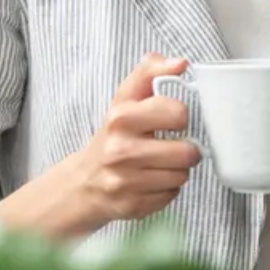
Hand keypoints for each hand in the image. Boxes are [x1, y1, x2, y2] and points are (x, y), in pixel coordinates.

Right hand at [66, 53, 201, 226]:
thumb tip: (180, 62)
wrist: (84, 181)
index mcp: (121, 118)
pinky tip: (151, 181)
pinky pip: (172, 195)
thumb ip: (150, 73)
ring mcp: (125, 181)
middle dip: (185, 149)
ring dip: (177, 170)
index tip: (171, 119)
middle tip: (172, 146)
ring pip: (181, 176)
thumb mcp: (125, 99)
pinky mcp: (132, 206)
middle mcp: (120, 150)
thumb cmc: (113, 136)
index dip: (180, 117)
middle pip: (186, 152)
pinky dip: (167, 189)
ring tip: (160, 164)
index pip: (176, 113)